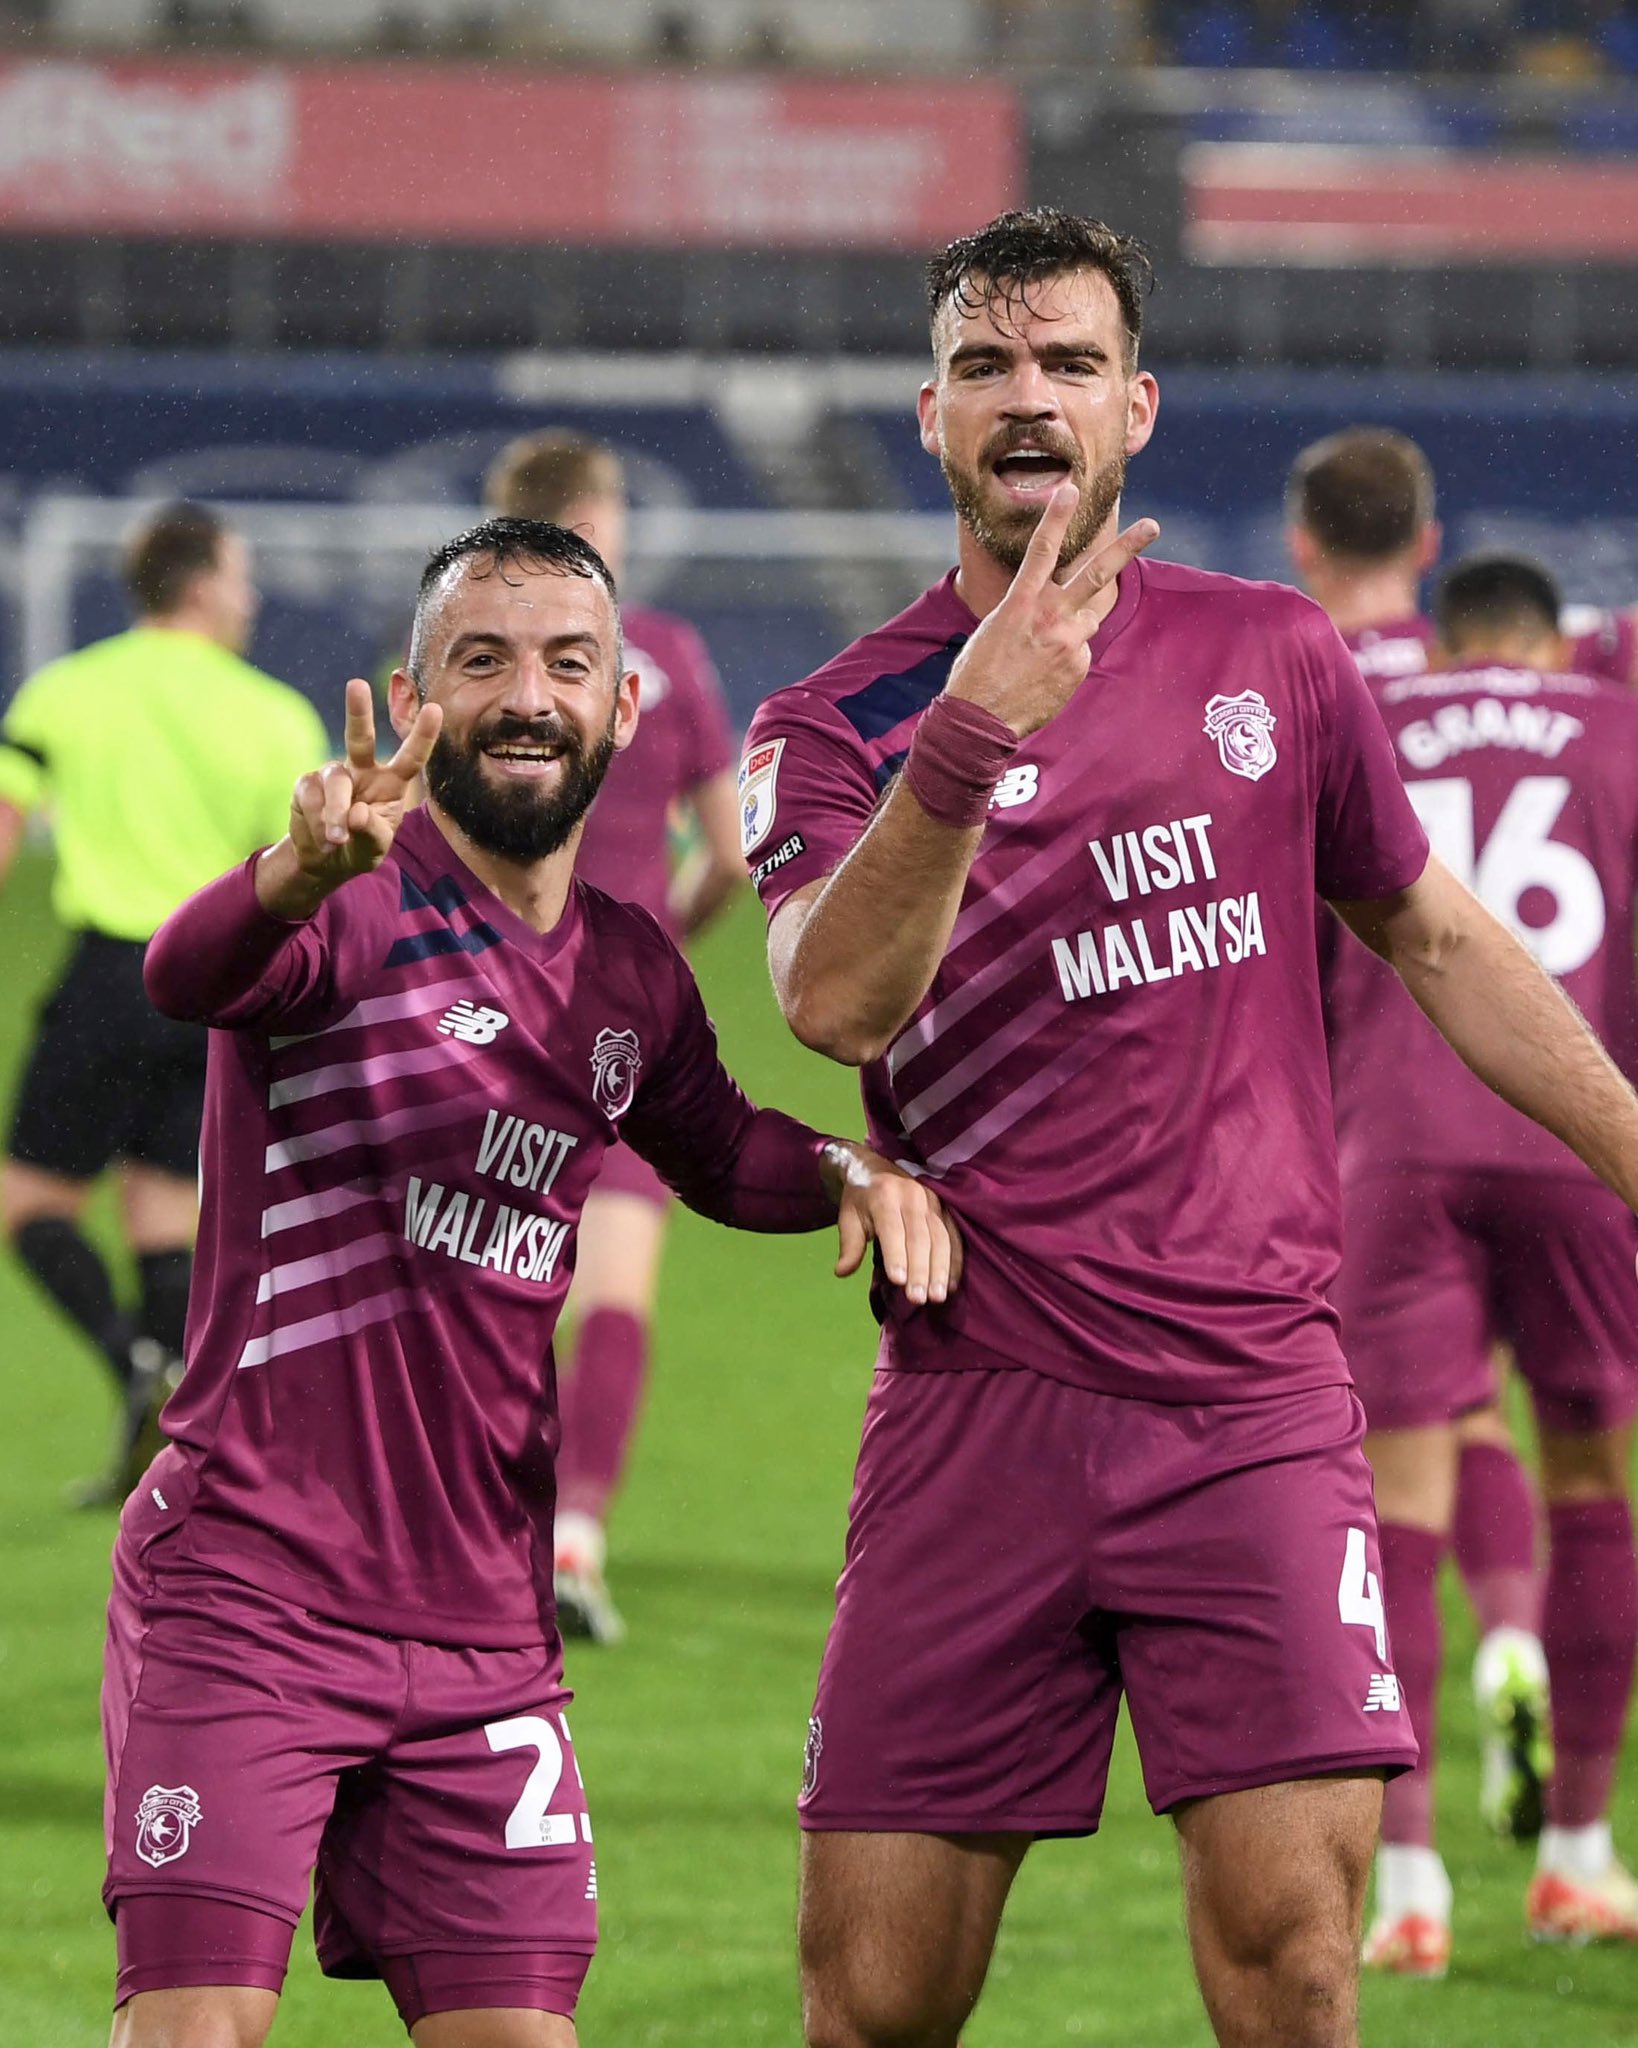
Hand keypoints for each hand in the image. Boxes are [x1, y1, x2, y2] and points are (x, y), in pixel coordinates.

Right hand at [258, 679, 441, 917]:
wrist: (324, 860)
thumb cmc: (360, 849)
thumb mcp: (375, 848)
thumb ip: (371, 833)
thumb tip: (356, 814)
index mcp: (392, 783)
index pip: (411, 757)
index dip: (422, 735)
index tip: (435, 709)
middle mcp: (363, 770)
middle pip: (360, 737)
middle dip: (358, 711)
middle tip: (357, 684)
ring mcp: (334, 774)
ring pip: (335, 782)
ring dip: (334, 813)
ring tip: (336, 840)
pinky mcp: (307, 783)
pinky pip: (310, 796)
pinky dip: (315, 820)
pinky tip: (321, 837)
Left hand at [821, 1140, 962, 1306]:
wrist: (876, 1167)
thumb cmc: (861, 1199)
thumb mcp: (848, 1217)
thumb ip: (849, 1245)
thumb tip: (842, 1272)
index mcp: (883, 1194)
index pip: (891, 1228)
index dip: (896, 1255)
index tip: (898, 1282)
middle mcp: (911, 1194)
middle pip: (919, 1236)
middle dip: (920, 1270)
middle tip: (918, 1299)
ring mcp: (932, 1199)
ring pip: (940, 1237)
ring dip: (940, 1269)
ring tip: (937, 1297)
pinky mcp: (945, 1207)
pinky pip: (953, 1236)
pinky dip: (954, 1261)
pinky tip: (951, 1284)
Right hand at [944, 485, 1157, 740]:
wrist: (980, 720)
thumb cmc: (977, 673)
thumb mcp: (994, 629)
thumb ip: (1029, 612)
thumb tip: (1056, 615)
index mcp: (1021, 603)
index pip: (1041, 550)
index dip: (1056, 518)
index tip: (1070, 490)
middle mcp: (1051, 617)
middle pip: (1096, 574)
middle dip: (1126, 547)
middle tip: (1153, 525)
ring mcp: (1069, 643)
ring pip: (1087, 620)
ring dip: (1071, 629)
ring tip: (1039, 655)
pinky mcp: (1078, 667)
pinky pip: (1080, 654)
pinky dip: (1065, 661)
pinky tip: (1042, 678)